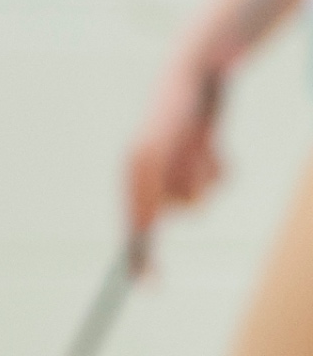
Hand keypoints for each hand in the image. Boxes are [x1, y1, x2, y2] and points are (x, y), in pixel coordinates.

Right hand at [126, 53, 226, 243]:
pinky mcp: (200, 154)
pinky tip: (213, 141)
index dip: (139, 254)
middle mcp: (153, 169)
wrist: (201, 72)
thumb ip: (148, 188)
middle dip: (189, 189)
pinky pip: (219, 180)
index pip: (134, 221)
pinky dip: (221, 165)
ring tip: (202, 144)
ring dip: (207, 174)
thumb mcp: (156, 150)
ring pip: (202, 197)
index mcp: (134, 168)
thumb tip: (145, 227)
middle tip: (188, 157)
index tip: (147, 283)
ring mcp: (177, 162)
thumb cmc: (174, 108)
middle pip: (176, 210)